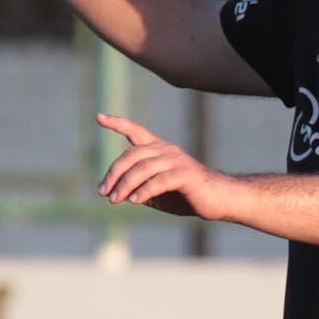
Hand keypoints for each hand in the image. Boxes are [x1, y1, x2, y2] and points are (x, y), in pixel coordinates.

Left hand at [96, 114, 239, 220]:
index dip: (118, 124)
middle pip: (132, 155)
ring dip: (125, 185)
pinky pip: (158, 181)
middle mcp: (166, 150)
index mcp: (159, 149)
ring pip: (142, 169)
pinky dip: (144, 191)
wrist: (219, 200)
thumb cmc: (186, 196)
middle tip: (103, 192)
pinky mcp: (185, 174)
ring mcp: (176, 161)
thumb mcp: (157, 192)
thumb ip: (139, 188)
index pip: (136, 131)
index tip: (99, 117)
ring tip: (114, 200)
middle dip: (114, 173)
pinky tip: (135, 201)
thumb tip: (117, 193)